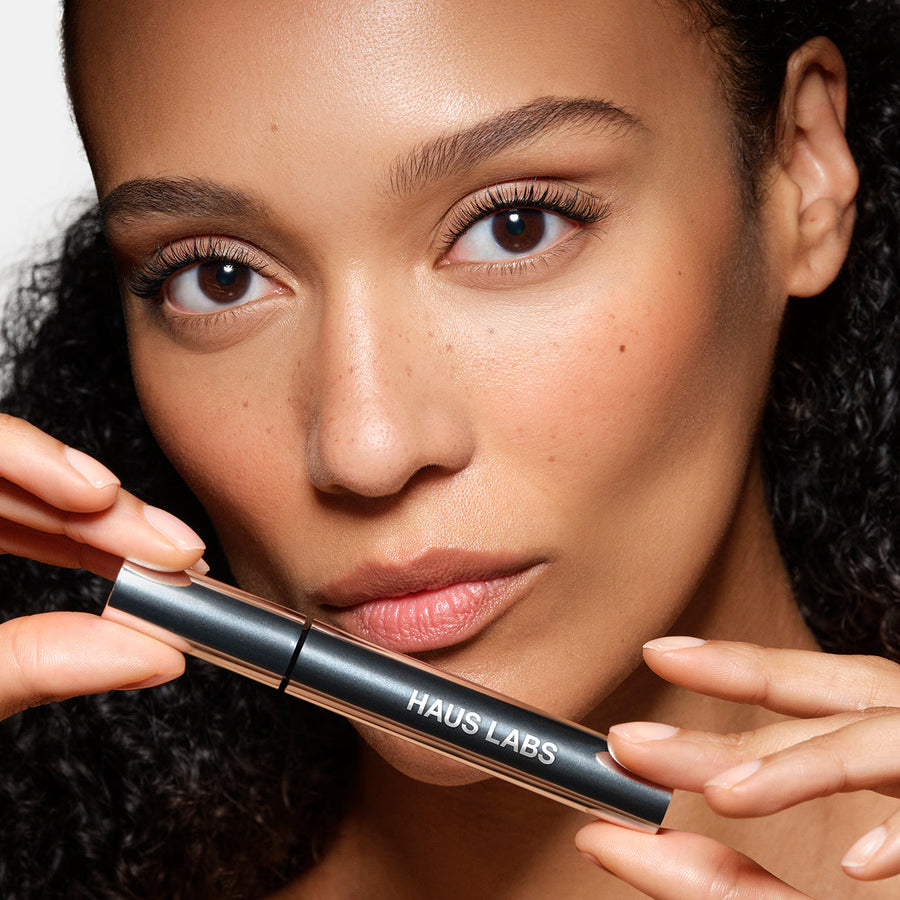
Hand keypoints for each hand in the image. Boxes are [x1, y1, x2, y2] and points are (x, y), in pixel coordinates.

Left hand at [0, 414, 202, 719]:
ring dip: (97, 528)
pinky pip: (11, 526)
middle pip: (13, 474)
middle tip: (175, 549)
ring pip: (20, 497)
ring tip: (162, 558)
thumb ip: (35, 666)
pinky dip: (65, 544)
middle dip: (103, 512)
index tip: (108, 497)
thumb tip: (154, 652)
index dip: (45, 461)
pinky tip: (114, 560)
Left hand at [576, 638, 899, 896]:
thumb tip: (606, 843)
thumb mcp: (839, 871)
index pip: (820, 688)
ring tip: (725, 794)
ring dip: (806, 768)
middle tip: (636, 745)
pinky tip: (864, 864)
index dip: (741, 665)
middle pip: (834, 715)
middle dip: (735, 730)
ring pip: (886, 742)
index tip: (660, 654)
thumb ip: (731, 879)